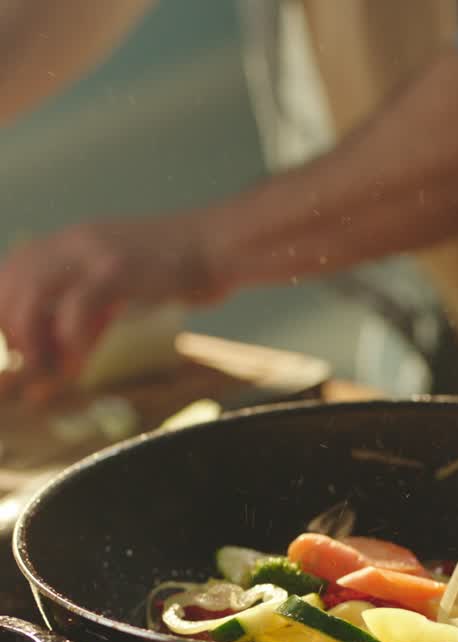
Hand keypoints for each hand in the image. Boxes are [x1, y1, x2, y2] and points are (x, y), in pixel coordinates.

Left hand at [0, 211, 217, 395]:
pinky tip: (80, 366)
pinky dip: (70, 343)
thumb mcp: (122, 281)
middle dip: (12, 326)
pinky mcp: (118, 270)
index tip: (17, 345)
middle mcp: (75, 241)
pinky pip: (76, 308)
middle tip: (30, 362)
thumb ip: (91, 305)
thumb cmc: (177, 270)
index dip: (5, 308)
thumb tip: (67, 348)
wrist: (218, 245)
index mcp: (73, 241)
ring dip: (32, 336)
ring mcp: (95, 253)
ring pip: (33, 291)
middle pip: (15, 279)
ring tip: (48, 367)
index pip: (15, 267)